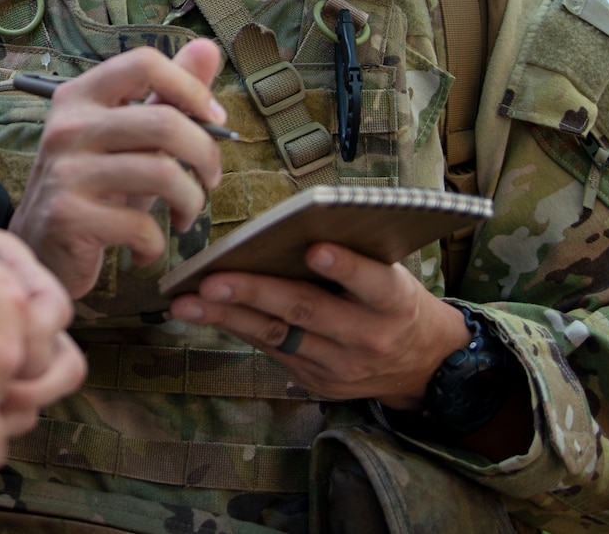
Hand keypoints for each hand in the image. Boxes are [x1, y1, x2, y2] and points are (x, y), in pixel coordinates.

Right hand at [8, 43, 226, 298]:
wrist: (41, 247)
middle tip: (210, 179)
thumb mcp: (129, 138)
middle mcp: (67, 126)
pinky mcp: (68, 216)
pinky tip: (145, 247)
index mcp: (80, 96)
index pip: (143, 62)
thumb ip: (166, 94)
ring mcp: (64, 171)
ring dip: (191, 202)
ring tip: (184, 215)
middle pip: (165, 122)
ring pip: (163, 174)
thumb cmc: (95, 188)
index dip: (191, 87)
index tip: (213, 119)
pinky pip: (142, 226)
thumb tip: (208, 48)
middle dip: (206, 155)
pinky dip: (156, 244)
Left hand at [169, 241, 470, 407]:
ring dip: (228, 317)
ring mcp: (340, 364)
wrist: (421, 363)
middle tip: (212, 281)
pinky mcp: (316, 380)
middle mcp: (368, 336)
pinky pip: (270, 350)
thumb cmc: (393, 301)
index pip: (372, 282)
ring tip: (187, 303)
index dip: (346, 267)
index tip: (316, 248)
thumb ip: (354, 257)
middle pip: (307, 311)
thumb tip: (289, 227)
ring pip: (277, 335)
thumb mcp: (391, 275)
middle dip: (255, 293)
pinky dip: (236, 328)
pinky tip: (202, 313)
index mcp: (394, 301)